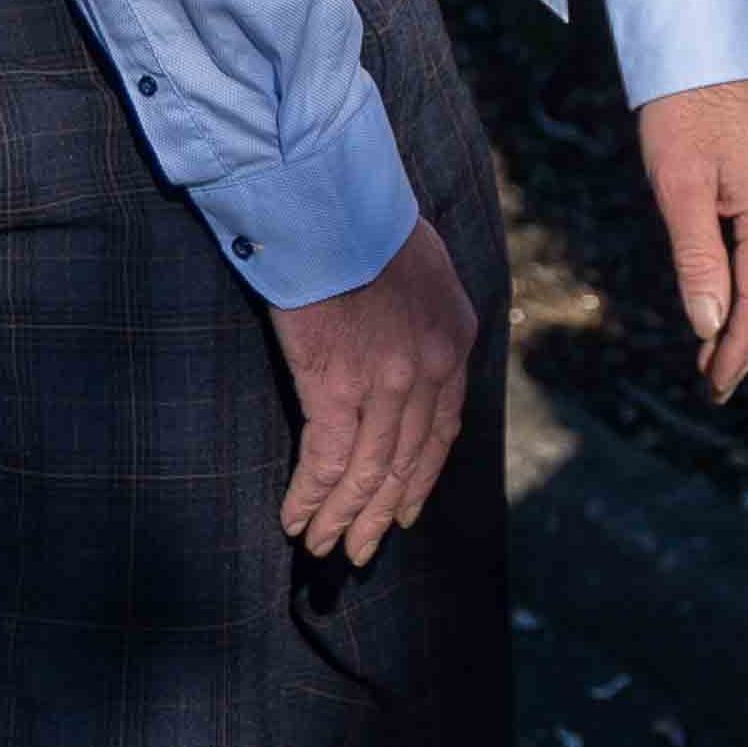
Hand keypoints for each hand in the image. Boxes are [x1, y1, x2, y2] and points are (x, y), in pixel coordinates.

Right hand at [268, 221, 476, 566]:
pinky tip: (293, 518)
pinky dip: (308, 497)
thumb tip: (403, 344)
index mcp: (454, 337)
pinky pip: (324, 461)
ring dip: (341, 517)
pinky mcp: (337, 386)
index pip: (444, 430)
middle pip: (405, 463)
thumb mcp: (421, 265)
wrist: (328, 195)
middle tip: (358, 551)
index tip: (406, 512)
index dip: (421, 479)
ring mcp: (386, 383)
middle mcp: (430, 368)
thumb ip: (420, 315)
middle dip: (380, 514)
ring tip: (321, 548)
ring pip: (366, 472)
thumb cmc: (360, 216)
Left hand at [634, 77, 747, 402]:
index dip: (738, 347)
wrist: (699, 38)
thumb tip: (709, 326)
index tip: (715, 386)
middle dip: (746, 341)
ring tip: (717, 354)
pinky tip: (727, 295)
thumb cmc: (681, 108)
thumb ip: (697, 258)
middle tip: (716, 385)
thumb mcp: (679, 185)